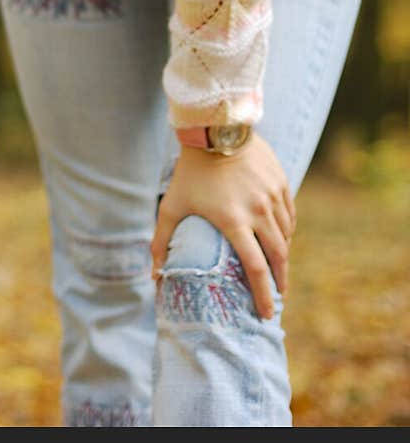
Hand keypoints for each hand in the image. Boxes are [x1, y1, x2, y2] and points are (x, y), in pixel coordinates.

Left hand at [150, 131, 296, 319]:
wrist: (215, 128)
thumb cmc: (190, 171)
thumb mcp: (171, 205)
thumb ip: (161, 241)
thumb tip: (153, 276)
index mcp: (234, 221)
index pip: (255, 268)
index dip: (263, 295)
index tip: (267, 313)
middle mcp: (259, 211)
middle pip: (279, 256)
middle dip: (280, 281)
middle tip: (278, 296)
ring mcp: (273, 195)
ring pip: (286, 235)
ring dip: (284, 255)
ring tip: (277, 268)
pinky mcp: (280, 182)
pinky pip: (289, 214)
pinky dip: (287, 230)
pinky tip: (281, 237)